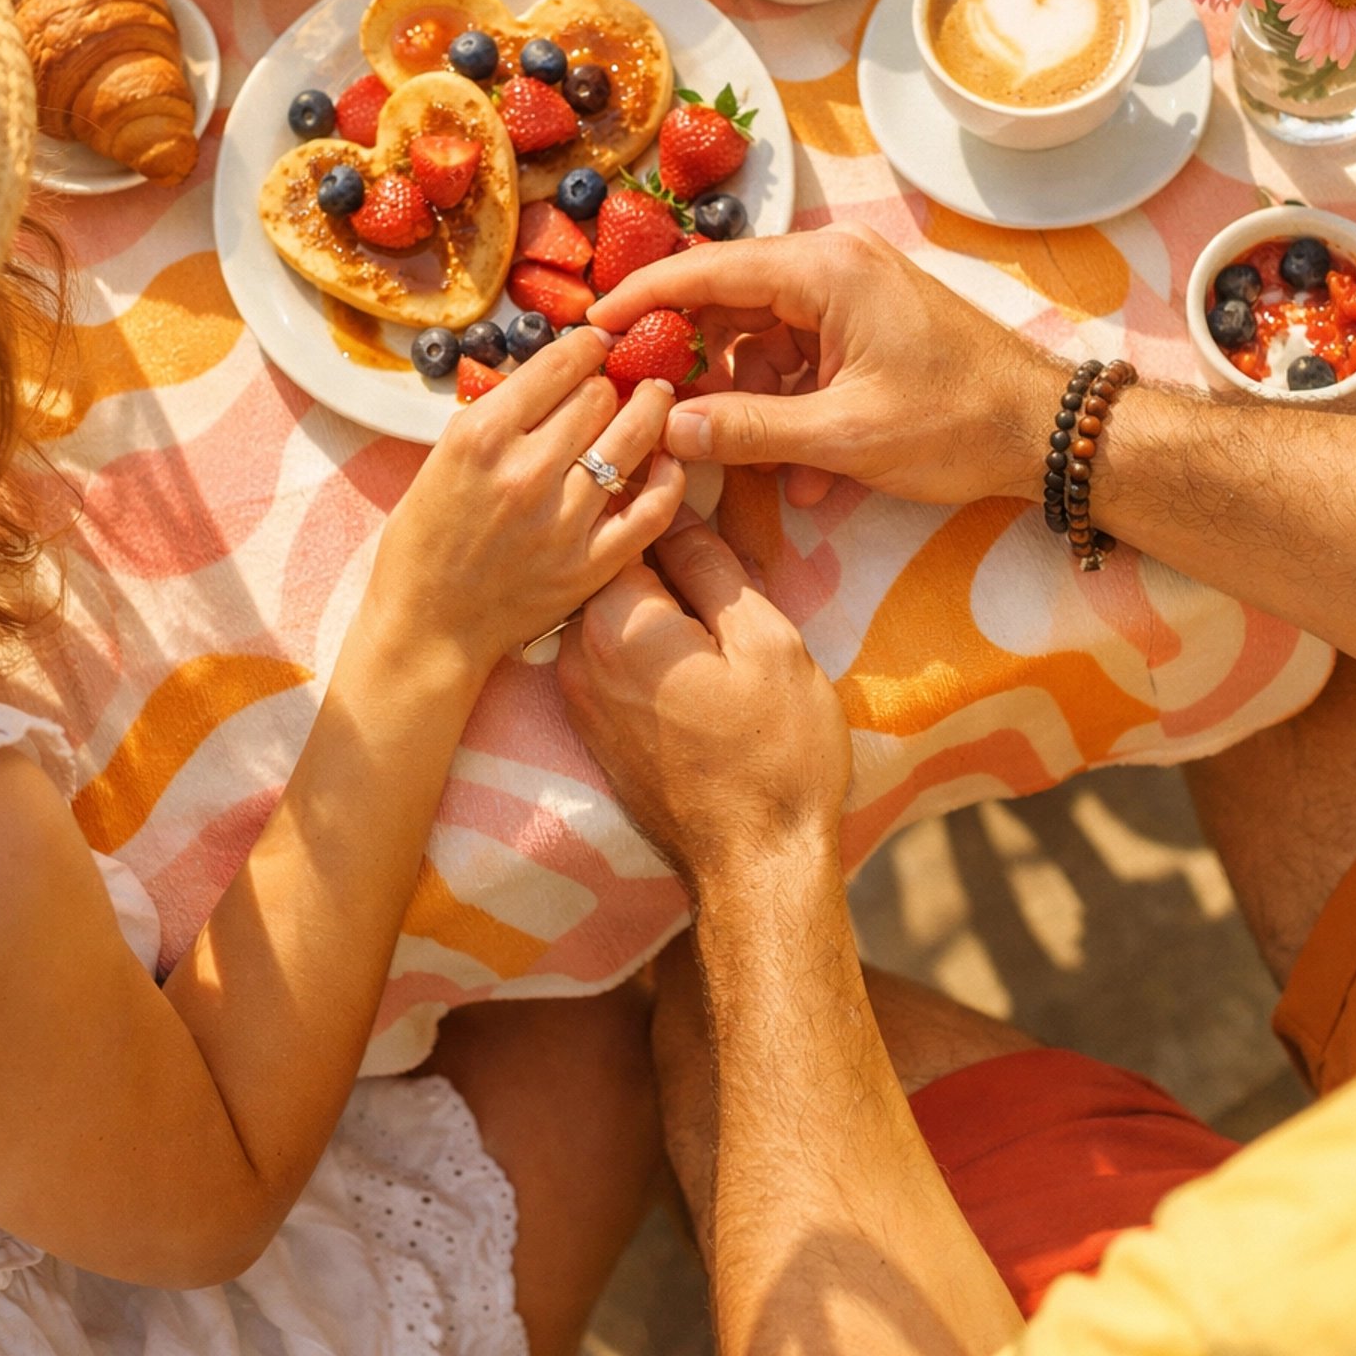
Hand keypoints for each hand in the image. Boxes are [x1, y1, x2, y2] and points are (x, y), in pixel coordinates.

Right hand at [363, 327, 684, 678]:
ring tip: (658, 399)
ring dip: (651, 411)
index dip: (587, 346)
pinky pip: (651, 510)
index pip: (557, 366)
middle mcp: (526, 472)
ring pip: (632, 440)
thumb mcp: (443, 458)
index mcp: (482, 438)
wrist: (427, 625)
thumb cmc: (426, 540)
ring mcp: (563, 520)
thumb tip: (555, 375)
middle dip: (611, 382)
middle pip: (599, 397)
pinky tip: (673, 460)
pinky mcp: (591, 564)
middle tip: (620, 380)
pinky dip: (670, 479)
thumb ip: (500, 417)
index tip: (597, 343)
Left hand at [557, 516, 851, 893]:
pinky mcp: (590, 727)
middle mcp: (578, 658)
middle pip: (607, 567)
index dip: (664, 501)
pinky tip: (690, 651)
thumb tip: (679, 514)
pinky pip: (607, 656)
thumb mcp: (767, 642)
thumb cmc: (777, 754)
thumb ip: (713, 568)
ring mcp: (578, 698)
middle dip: (654, 550)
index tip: (697, 489)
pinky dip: (641, 640)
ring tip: (708, 600)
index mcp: (619, 625)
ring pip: (607, 611)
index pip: (621, 523)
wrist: (756, 866)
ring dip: (650, 597)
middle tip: (712, 550)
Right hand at [587, 226, 1065, 508]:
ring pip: (760, 341)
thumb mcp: (844, 435)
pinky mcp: (863, 330)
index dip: (643, 299)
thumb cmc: (958, 422)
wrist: (1045, 432)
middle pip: (728, 302)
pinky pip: (798, 361)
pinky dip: (787, 410)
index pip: (708, 270)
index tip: (591, 326)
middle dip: (691, 361)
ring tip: (740, 464)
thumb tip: (667, 429)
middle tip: (645, 403)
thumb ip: (749, 431)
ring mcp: (849, 297)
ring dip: (746, 402)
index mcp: (825, 270)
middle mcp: (832, 267)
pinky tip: (796, 474)